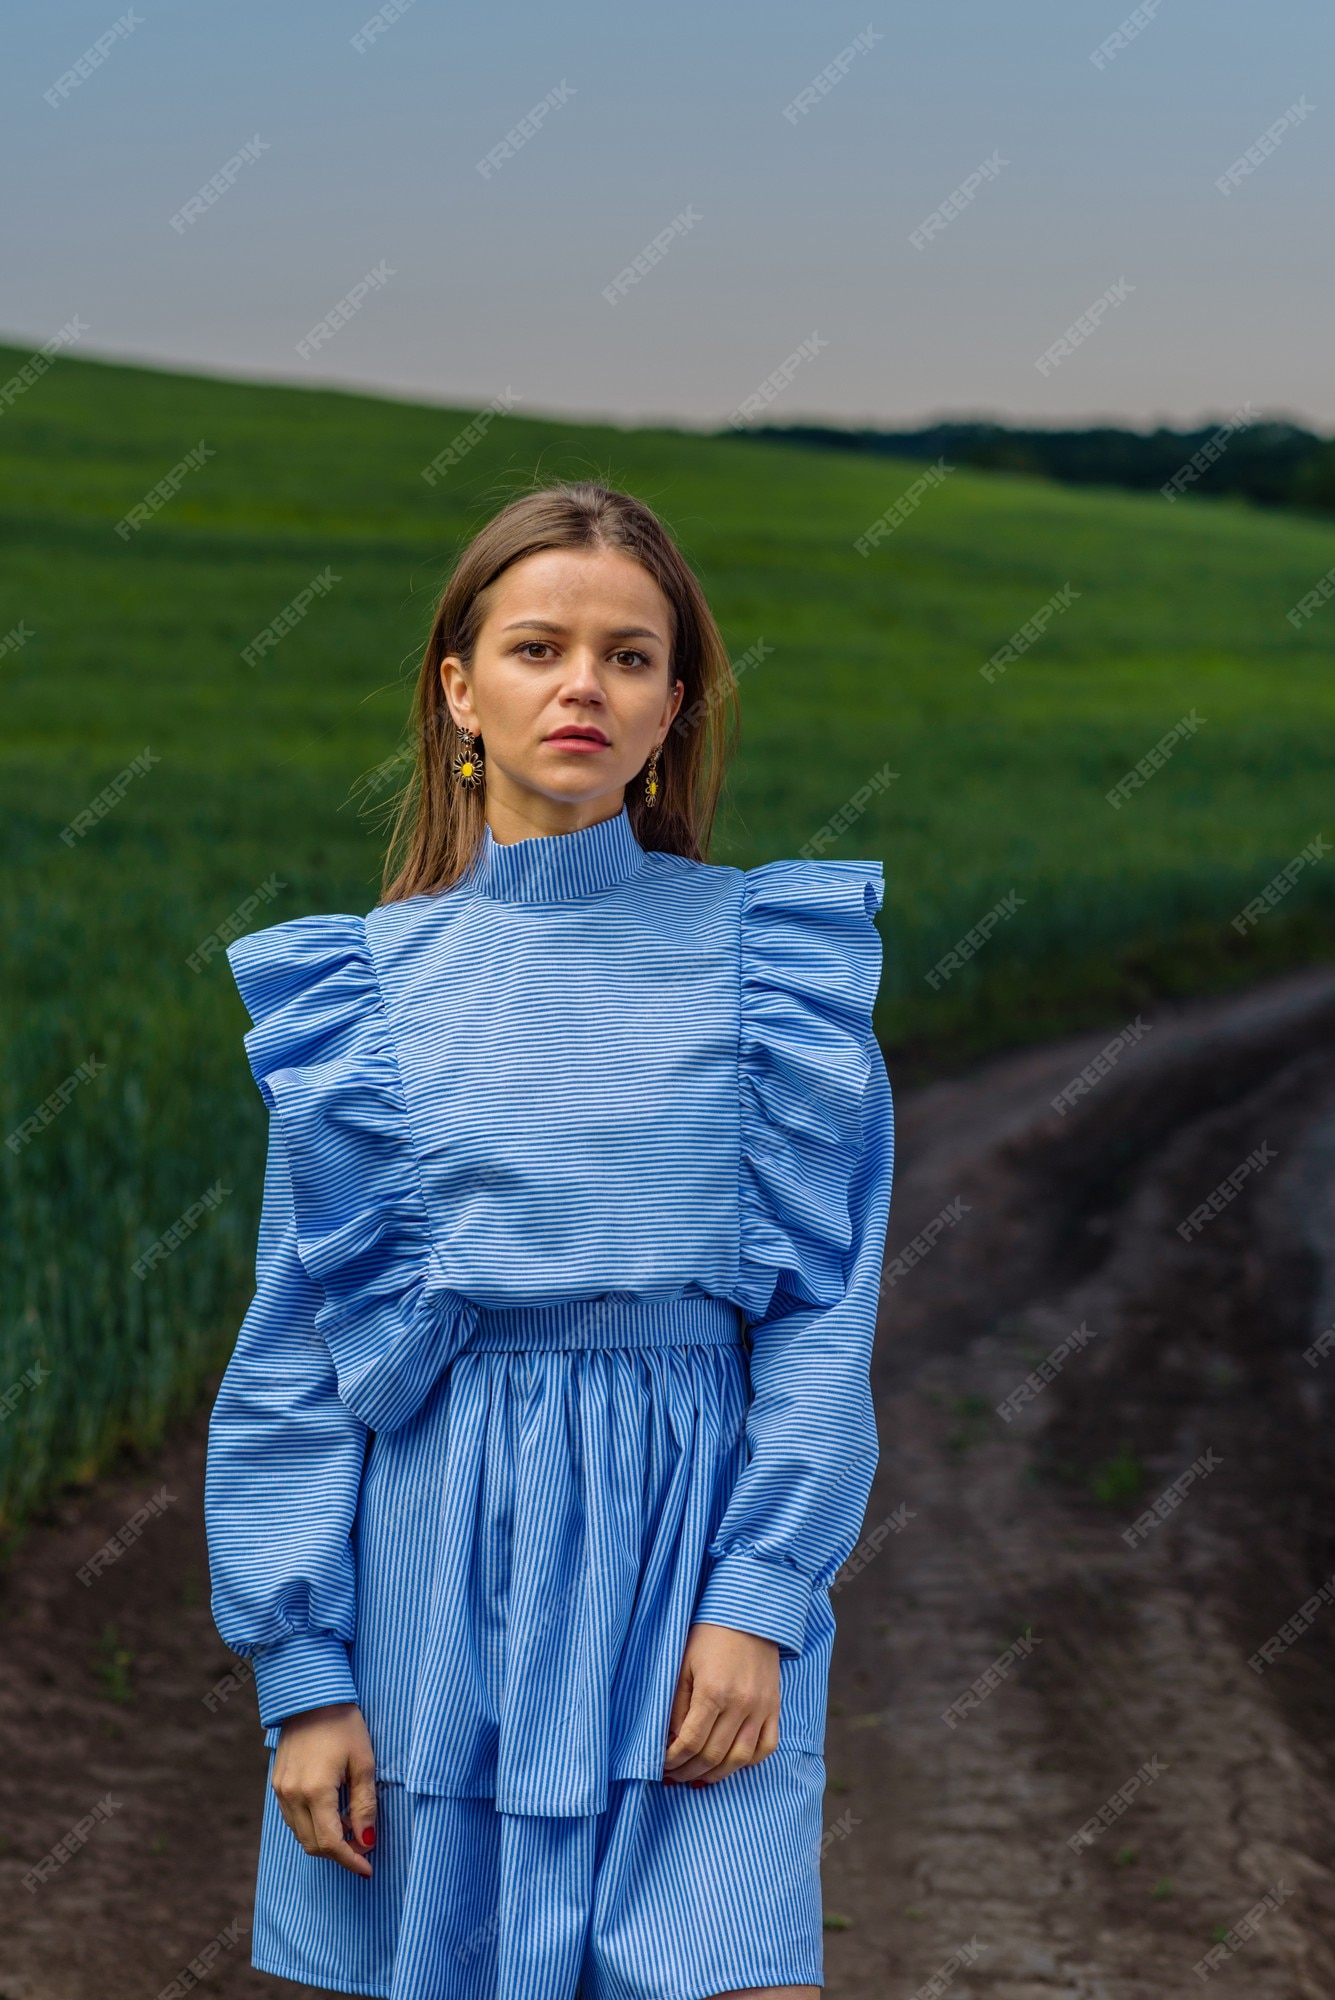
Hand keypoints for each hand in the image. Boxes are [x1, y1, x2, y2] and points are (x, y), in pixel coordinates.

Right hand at [271, 1701, 377, 1875]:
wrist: (311, 1695)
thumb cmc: (343, 1723)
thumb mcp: (363, 1762)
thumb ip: (364, 1804)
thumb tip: (366, 1840)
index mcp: (315, 1791)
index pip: (331, 1843)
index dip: (351, 1861)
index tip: (368, 1869)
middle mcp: (292, 1795)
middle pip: (314, 1845)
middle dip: (340, 1853)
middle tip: (364, 1849)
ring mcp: (281, 1790)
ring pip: (301, 1834)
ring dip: (325, 1841)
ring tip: (352, 1830)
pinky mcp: (278, 1784)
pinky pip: (293, 1819)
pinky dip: (313, 1826)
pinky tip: (333, 1814)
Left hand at [662, 1622, 780, 1786]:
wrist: (748, 1614)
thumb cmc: (708, 1637)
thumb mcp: (683, 1666)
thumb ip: (678, 1707)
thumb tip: (672, 1742)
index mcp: (713, 1692)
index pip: (691, 1742)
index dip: (674, 1760)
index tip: (663, 1764)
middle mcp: (740, 1704)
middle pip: (713, 1755)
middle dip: (689, 1771)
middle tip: (675, 1775)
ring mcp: (761, 1708)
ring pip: (740, 1759)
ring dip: (717, 1774)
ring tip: (699, 1777)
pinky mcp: (774, 1707)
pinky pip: (766, 1747)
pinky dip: (748, 1761)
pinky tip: (730, 1763)